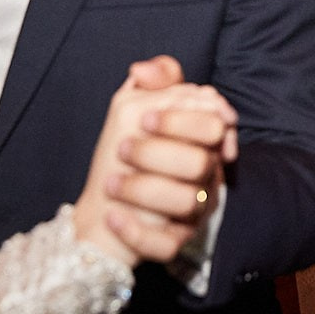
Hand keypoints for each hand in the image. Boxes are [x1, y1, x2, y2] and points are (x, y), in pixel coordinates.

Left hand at [77, 57, 236, 264]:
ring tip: (111, 184)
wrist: (100, 211)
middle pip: (201, 163)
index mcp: (201, 143)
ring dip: (140, 189)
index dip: (180, 120)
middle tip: (123, 150)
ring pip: (187, 203)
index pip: (214, 124)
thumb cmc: (124, 158)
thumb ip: (153, 83)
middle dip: (156, 153)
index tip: (145, 119)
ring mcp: (194, 213)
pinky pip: (167, 244)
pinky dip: (135, 230)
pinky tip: (114, 216)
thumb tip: (141, 69)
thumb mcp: (133, 110)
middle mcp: (206, 177)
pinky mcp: (174, 244)